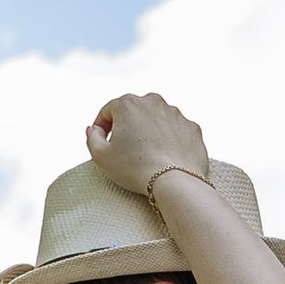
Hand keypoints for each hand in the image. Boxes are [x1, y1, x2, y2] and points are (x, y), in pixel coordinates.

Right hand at [87, 89, 212, 204]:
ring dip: (149, 133)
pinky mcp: (192, 128)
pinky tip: (164, 158)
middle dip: (127, 127)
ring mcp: (176, 114)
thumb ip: (92, 138)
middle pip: (133, 112)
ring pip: (156, 120)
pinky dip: (169, 141)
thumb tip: (93, 129)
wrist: (175, 182)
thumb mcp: (101, 156)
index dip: (101, 127)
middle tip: (124, 149)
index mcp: (128, 103)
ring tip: (146, 156)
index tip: (102, 142)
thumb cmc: (135, 169)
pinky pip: (176, 132)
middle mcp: (154, 102)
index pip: (108, 111)